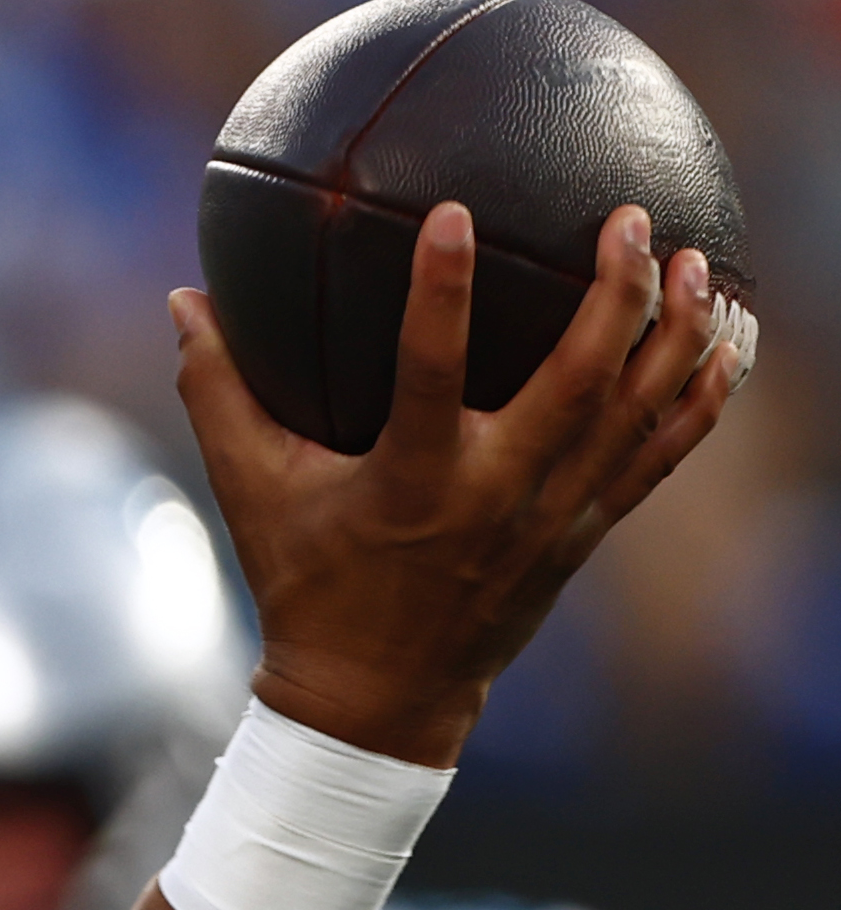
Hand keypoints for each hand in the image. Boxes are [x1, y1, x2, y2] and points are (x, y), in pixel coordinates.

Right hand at [178, 201, 738, 764]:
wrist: (379, 696)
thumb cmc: (306, 582)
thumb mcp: (250, 492)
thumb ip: (218, 393)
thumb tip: (184, 300)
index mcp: (411, 481)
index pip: (430, 371)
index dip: (442, 291)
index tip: (454, 213)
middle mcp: (496, 494)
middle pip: (580, 381)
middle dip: (616, 294)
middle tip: (629, 219)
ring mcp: (552, 514)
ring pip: (637, 412)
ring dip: (674, 332)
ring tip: (694, 259)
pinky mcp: (585, 530)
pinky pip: (661, 455)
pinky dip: (700, 397)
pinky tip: (725, 339)